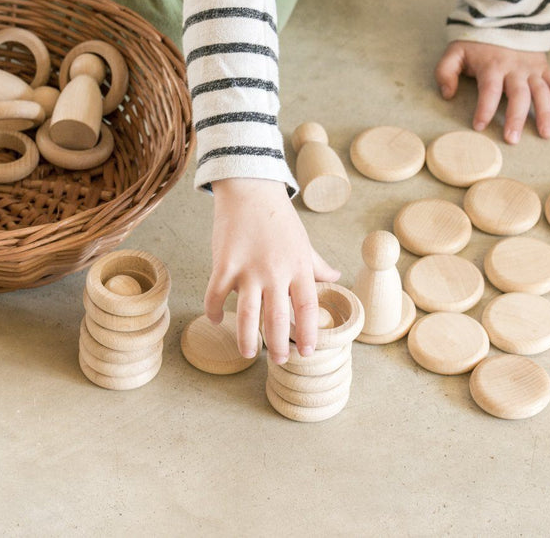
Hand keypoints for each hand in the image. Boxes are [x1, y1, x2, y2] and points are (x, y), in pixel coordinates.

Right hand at [206, 178, 339, 363]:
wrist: (250, 189)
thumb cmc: (278, 217)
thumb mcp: (303, 241)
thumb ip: (317, 264)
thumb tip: (335, 276)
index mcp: (298, 266)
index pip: (307, 307)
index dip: (309, 332)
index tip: (308, 351)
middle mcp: (276, 271)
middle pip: (278, 319)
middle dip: (279, 345)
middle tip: (279, 360)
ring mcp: (248, 269)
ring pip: (247, 315)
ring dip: (247, 339)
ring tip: (249, 353)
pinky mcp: (224, 263)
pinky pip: (216, 295)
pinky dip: (214, 311)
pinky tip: (216, 320)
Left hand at [434, 41, 549, 143]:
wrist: (501, 17)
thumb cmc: (476, 42)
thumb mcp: (455, 52)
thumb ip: (445, 72)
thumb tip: (448, 95)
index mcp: (492, 65)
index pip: (489, 90)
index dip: (484, 109)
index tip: (480, 126)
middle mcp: (515, 68)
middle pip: (518, 95)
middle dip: (516, 118)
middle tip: (512, 139)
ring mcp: (531, 68)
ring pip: (541, 91)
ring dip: (545, 113)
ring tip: (546, 135)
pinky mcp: (543, 67)